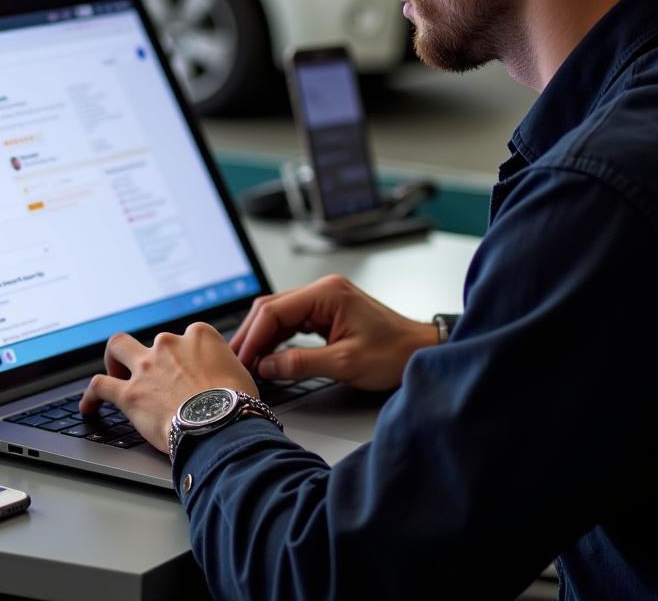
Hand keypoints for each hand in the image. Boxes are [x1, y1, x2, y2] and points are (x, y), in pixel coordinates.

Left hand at [79, 322, 257, 452]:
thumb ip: (225, 369)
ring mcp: (147, 366)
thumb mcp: (241, 375)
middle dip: (152, 354)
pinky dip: (91, 396)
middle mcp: (170, 344)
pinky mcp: (129, 393)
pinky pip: (99, 387)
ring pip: (117, 347)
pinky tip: (88, 407)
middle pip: (154, 341)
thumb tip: (227, 381)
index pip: (189, 336)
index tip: (190, 371)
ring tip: (115, 374)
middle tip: (155, 374)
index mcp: (200, 336)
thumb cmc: (237, 403)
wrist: (220, 423)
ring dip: (114, 360)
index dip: (188, 355)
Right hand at [229, 275, 439, 391]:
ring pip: (280, 314)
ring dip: (262, 337)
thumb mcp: (345, 362)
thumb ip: (301, 363)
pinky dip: (278, 338)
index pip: (275, 310)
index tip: (241, 359)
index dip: (253, 336)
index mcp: (327, 293)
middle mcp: (323, 290)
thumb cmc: (394, 352)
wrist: (421, 351)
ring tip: (247, 360)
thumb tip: (266, 366)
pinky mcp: (327, 312)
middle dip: (252, 334)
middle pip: (272, 308)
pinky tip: (268, 354)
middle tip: (236, 361)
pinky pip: (293, 321)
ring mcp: (325, 299)